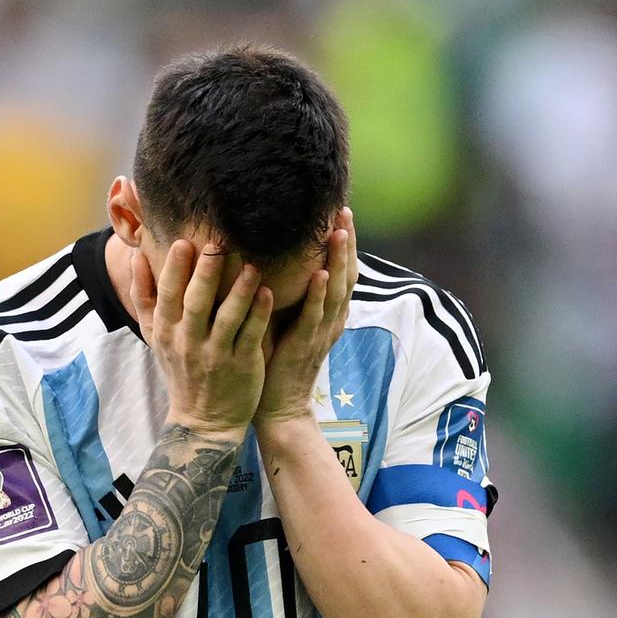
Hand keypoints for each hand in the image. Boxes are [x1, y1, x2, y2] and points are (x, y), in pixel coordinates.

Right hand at [131, 240, 273, 440]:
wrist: (203, 421)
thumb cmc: (180, 369)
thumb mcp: (154, 337)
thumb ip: (144, 297)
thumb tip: (136, 258)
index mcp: (166, 332)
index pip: (168, 296)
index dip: (175, 270)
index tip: (184, 242)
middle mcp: (189, 343)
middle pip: (196, 303)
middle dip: (206, 273)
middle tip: (217, 243)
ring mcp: (217, 355)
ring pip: (228, 318)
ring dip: (240, 290)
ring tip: (251, 266)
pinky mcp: (242, 365)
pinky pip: (251, 335)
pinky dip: (259, 314)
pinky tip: (268, 292)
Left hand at [255, 207, 357, 425]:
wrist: (278, 406)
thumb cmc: (275, 362)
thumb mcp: (285, 320)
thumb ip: (285, 292)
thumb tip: (270, 256)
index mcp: (327, 313)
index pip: (340, 271)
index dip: (344, 243)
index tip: (340, 212)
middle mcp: (330, 320)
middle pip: (345, 274)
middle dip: (347, 243)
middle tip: (345, 211)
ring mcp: (321, 333)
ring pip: (335, 291)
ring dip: (338, 261)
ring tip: (340, 232)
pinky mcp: (305, 346)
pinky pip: (314, 316)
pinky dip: (318, 294)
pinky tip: (319, 273)